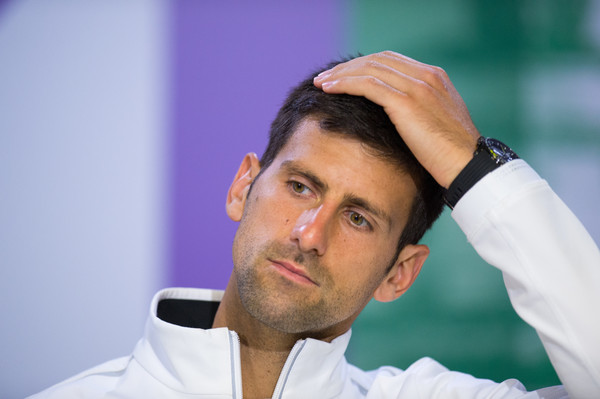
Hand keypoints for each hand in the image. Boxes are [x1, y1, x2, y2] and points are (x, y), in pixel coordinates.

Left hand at [313, 51, 479, 188]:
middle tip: (326, 77)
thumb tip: (396, 116)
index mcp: (434, 77)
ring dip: (341, 74)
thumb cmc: (452, 154)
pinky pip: (367, 84)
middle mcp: (426, 76)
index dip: (363, 65)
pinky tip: (329, 88)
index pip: (391, 61)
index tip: (344, 76)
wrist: (468, 165)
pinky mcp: (407, 102)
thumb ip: (419, 111)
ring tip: (321, 82)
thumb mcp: (436, 124)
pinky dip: (345, 83)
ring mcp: (418, 86)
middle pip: (377, 59)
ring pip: (369, 69)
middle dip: (348, 67)